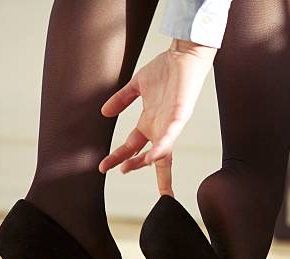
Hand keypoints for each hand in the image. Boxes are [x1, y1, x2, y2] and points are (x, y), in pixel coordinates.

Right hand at [98, 39, 216, 196]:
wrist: (185, 55)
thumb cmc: (167, 70)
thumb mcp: (138, 85)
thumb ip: (122, 100)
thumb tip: (104, 112)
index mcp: (151, 121)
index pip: (134, 146)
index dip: (121, 158)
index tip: (105, 168)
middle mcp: (161, 126)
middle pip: (149, 154)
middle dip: (133, 164)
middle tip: (119, 172)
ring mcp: (171, 123)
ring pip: (161, 150)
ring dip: (145, 161)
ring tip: (130, 168)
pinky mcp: (180, 114)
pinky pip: (170, 135)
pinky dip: (161, 147)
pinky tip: (152, 157)